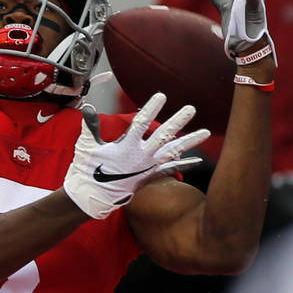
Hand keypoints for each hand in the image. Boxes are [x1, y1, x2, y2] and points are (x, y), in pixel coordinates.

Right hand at [63, 93, 210, 218]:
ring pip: (173, 151)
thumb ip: (91, 126)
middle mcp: (141, 155)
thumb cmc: (88, 171)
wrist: (93, 197)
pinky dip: (184, 164)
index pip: (141, 123)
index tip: (161, 96)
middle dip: (178, 121)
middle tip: (191, 109)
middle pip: (163, 135)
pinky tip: (197, 160)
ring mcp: (148, 166)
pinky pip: (170, 169)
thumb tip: (88, 108)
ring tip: (206, 133)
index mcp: (126, 146)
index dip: (151, 109)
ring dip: (190, 141)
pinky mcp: (150, 175)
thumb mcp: (86, 146)